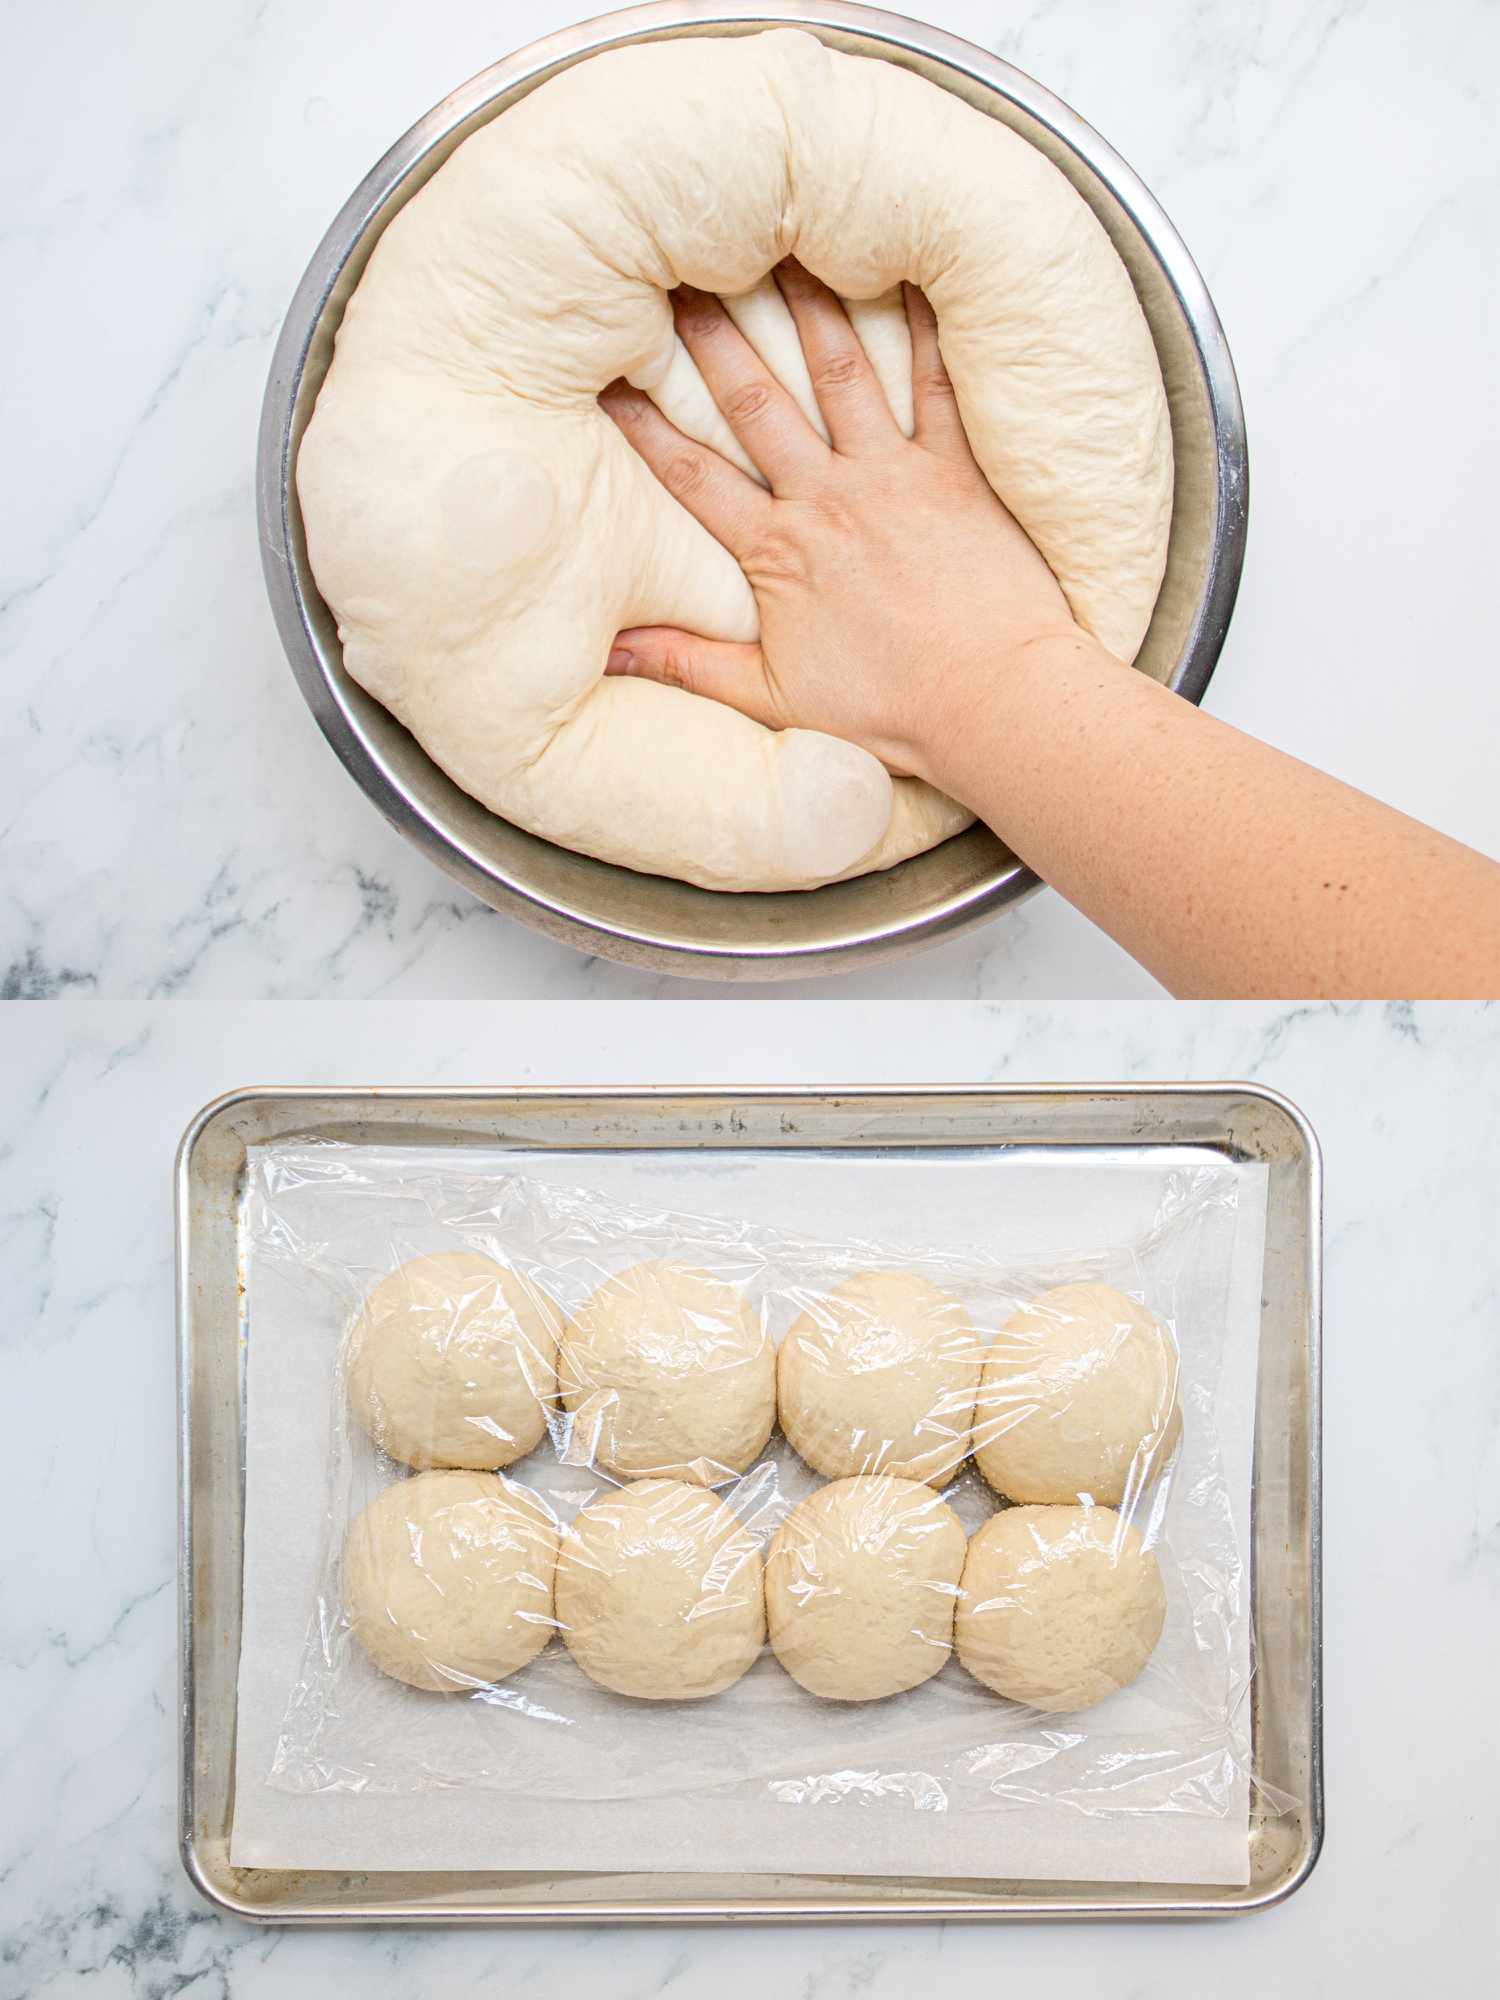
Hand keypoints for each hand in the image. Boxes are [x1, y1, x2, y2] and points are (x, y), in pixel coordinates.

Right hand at [599, 262, 1108, 793]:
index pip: (693, 475)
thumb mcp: (773, 701)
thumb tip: (610, 651)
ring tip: (783, 245)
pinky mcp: (957, 471)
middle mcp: (828, 498)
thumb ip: (689, 665)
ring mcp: (895, 476)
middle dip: (712, 335)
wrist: (991, 703)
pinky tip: (912, 274)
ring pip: (841, 371)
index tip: (608, 380)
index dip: (645, 426)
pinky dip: (926, 328)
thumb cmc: (892, 712)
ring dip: (808, 305)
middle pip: (756, 402)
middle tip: (679, 275)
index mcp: (777, 552)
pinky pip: (939, 383)